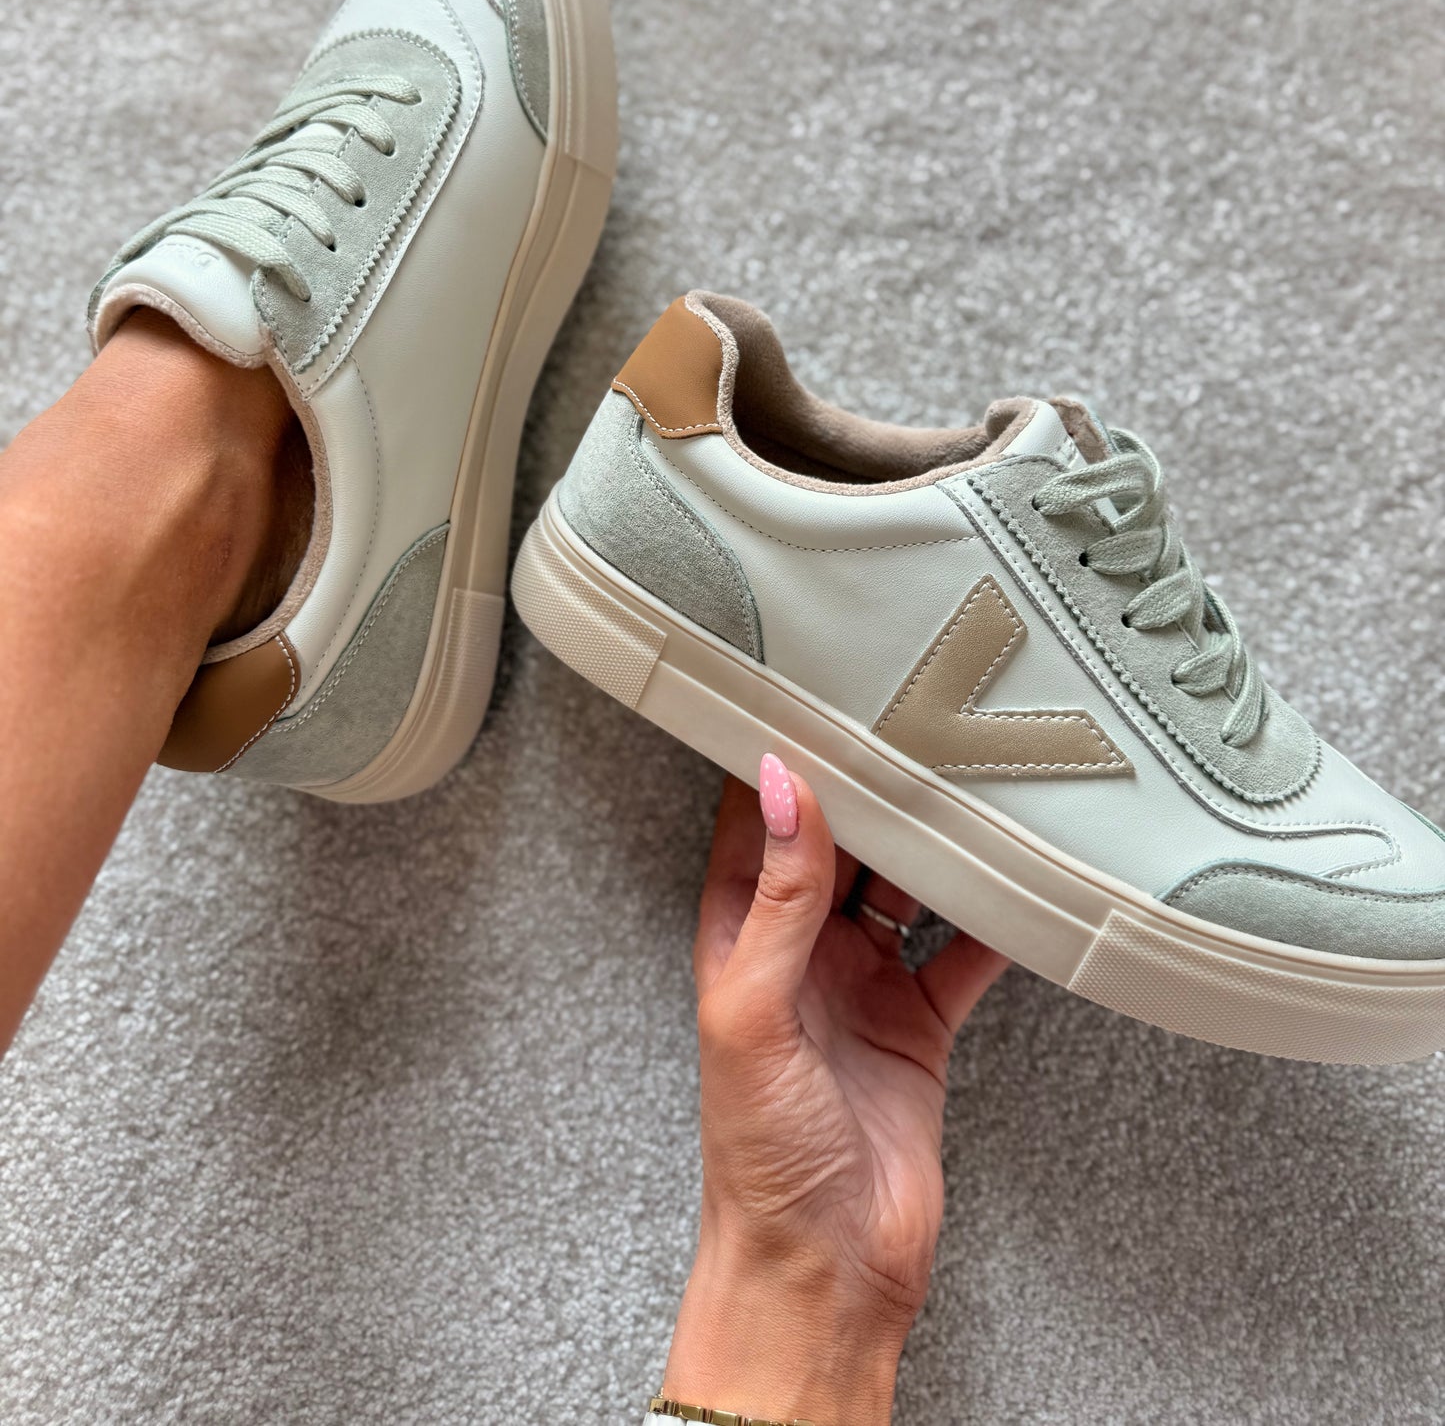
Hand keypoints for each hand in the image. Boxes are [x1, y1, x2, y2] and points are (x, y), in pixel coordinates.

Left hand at [663, 756, 1007, 1425]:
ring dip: (934, 845)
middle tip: (914, 720)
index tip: (815, 695)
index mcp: (739, 939)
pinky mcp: (920, 1024)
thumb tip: (785, 790)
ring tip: (970, 782)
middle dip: (872, 790)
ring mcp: (863, 984)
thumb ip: (776, 899)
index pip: (759, 825)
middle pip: (840, 845)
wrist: (826, 1271)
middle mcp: (799, 952)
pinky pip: (962, 952)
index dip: (784, 761)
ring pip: (904, 888)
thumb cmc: (759, 1157)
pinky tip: (1021, 881)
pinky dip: (993, 919)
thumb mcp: (752, 1013)